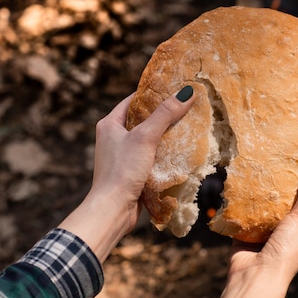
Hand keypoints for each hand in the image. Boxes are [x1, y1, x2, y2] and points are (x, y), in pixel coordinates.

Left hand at [58, 86, 194, 260]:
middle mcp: (113, 138)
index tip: (173, 88)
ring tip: (187, 127)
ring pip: (147, 140)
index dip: (152, 94)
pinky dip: (163, 154)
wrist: (113, 209)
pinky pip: (150, 157)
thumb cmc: (123, 170)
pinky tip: (180, 152)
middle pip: (142, 120)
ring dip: (164, 136)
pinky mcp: (131, 172)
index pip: (133, 101)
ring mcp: (122, 156)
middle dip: (162, 116)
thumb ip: (165, 114)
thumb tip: (186, 92)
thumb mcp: (145, 137)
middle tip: (185, 107)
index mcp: (109, 124)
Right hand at [211, 156, 297, 297]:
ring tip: (262, 168)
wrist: (253, 277)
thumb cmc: (286, 252)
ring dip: (263, 194)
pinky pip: (245, 214)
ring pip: (265, 210)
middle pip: (288, 207)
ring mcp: (266, 236)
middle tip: (283, 162)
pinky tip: (241, 184)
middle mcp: (288, 237)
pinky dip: (243, 202)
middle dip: (284, 189)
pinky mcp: (245, 235)